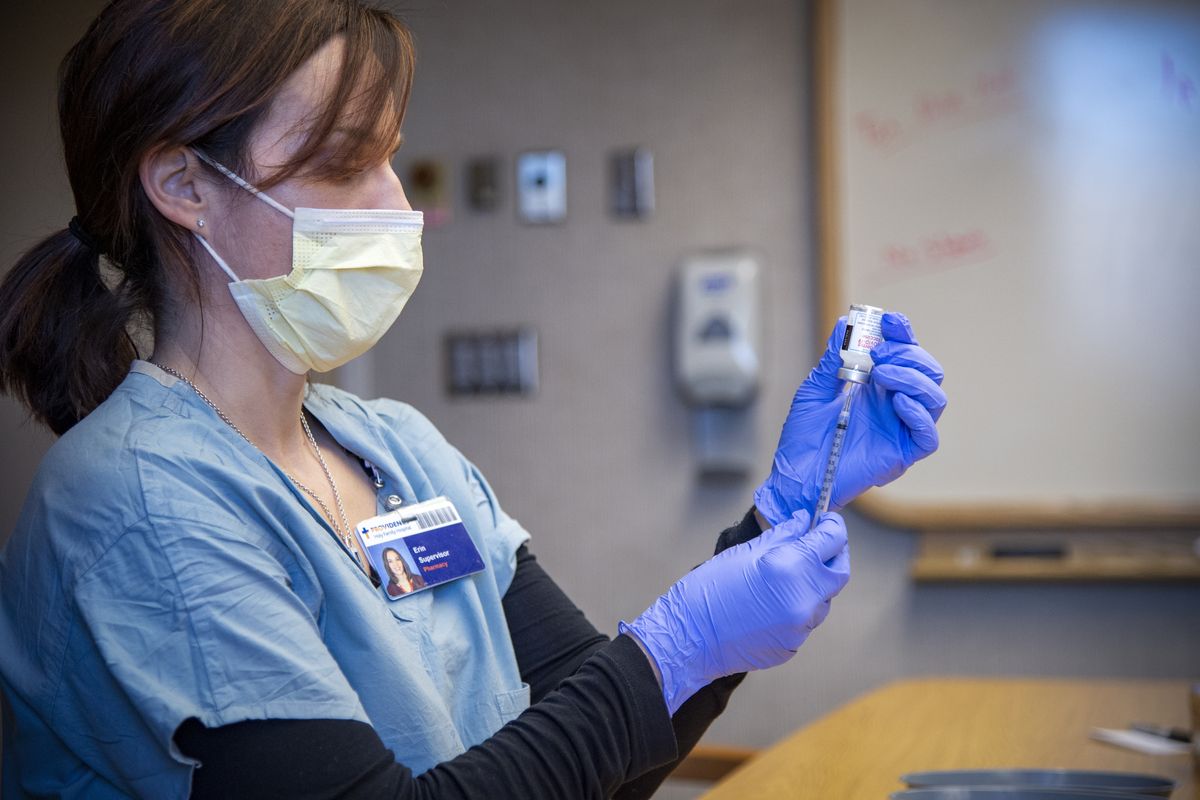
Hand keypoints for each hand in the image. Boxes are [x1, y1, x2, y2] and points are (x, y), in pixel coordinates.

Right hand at [620, 510, 849, 714]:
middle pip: (840, 572)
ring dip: (814, 584)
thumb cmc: (709, 589)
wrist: (689, 637)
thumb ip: (781, 535)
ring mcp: (801, 626)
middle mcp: (804, 599)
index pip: (833, 539)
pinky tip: (770, 603)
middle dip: (834, 555)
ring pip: (823, 600)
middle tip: (818, 545)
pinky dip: (796, 607)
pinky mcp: (793, 645)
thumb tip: (802, 521)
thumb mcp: (744, 552)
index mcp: (792, 567)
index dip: (831, 526)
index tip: (825, 521)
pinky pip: (805, 621)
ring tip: (785, 577)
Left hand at [754, 312, 945, 526]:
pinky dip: (918, 414)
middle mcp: (896, 404)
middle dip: (908, 354)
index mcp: (879, 386)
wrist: (795, 475)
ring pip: (934, 398)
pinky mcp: (901, 454)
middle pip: (927, 371)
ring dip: (913, 378)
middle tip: (878, 353)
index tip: (890, 320)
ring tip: (882, 373)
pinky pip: (927, 436)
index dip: (903, 334)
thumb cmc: (805, 436)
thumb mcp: (815, 390)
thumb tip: (844, 323)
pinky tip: (897, 402)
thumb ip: (833, 359)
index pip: (905, 354)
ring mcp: (901, 429)